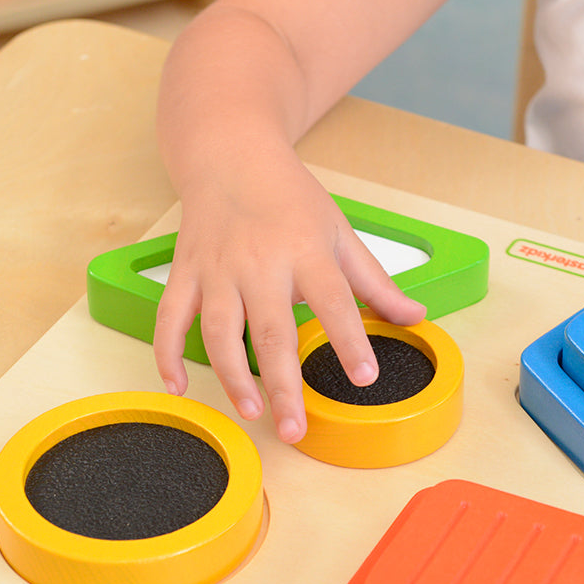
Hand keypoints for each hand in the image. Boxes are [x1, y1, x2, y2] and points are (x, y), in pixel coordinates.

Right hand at [153, 155, 425, 442]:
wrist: (230, 154)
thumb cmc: (290, 198)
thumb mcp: (340, 232)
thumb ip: (376, 282)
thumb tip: (416, 317)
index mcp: (305, 250)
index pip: (333, 299)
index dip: (349, 339)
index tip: (364, 376)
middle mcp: (259, 262)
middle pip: (271, 329)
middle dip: (283, 383)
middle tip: (294, 428)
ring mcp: (216, 269)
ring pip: (218, 330)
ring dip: (231, 375)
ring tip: (250, 412)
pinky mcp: (184, 272)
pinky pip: (169, 318)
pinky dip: (167, 353)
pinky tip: (176, 387)